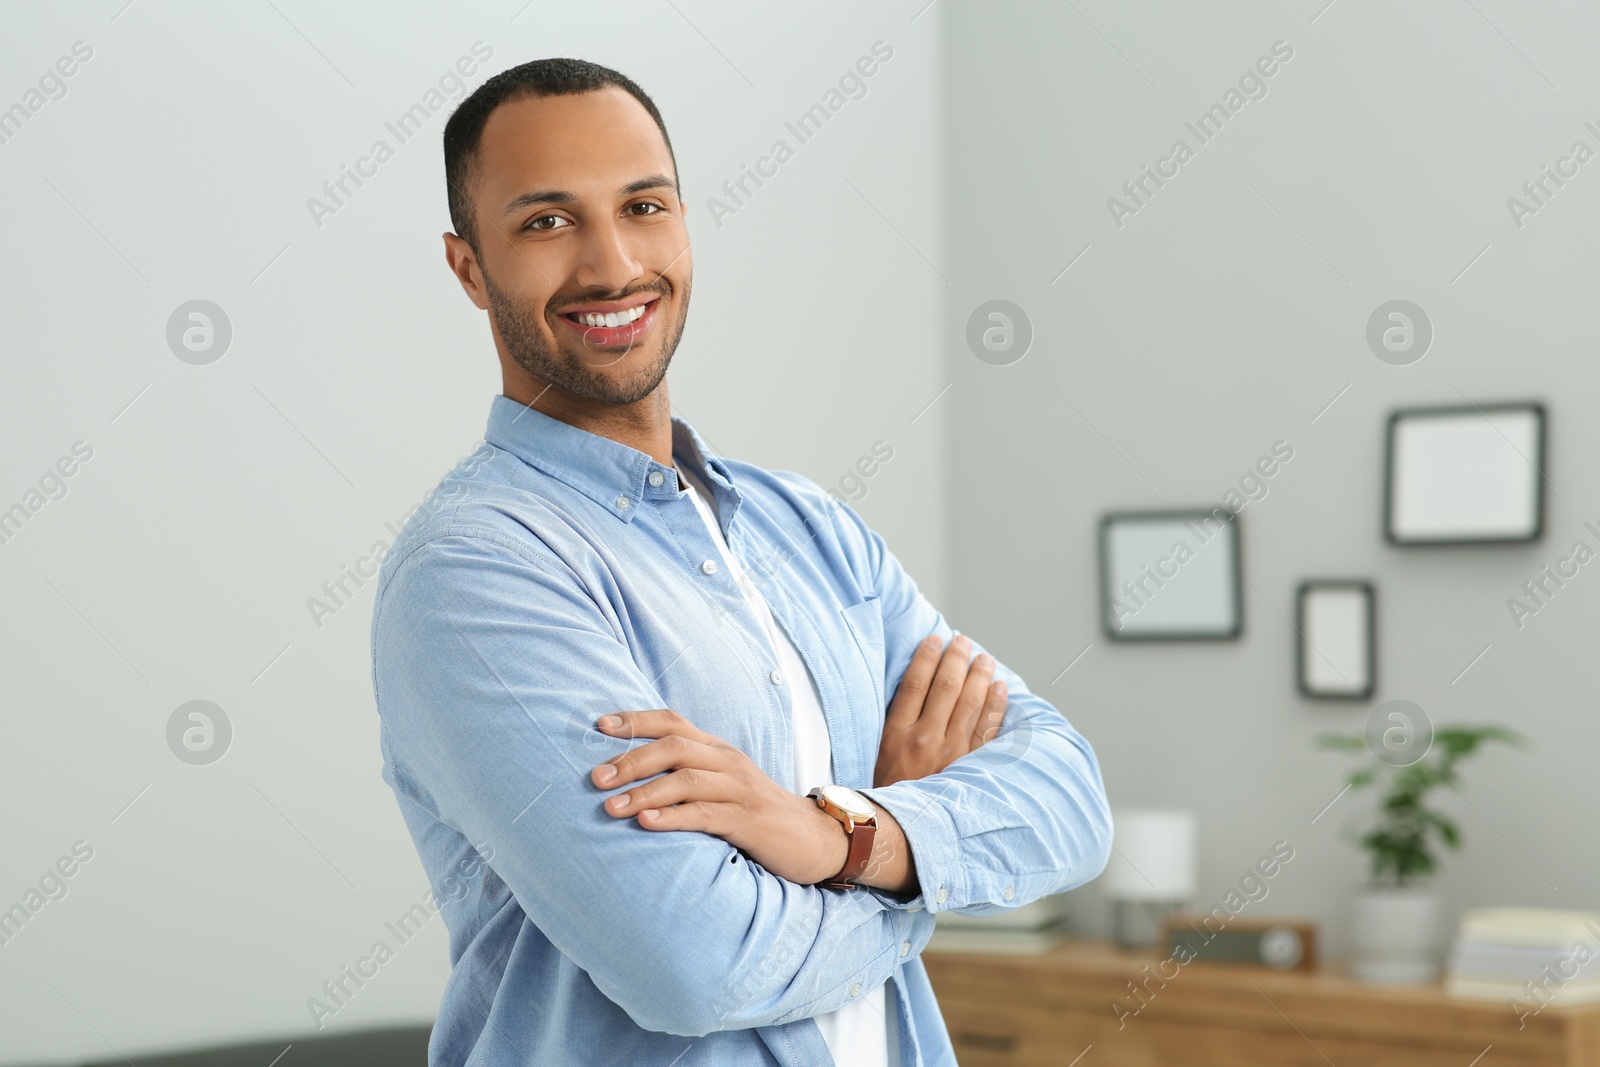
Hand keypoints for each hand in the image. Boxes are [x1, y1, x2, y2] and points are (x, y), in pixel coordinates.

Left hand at [590, 709, 850, 884]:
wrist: (816, 838)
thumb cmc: (758, 813)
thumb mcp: (724, 784)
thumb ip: (689, 773)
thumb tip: (632, 773)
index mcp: (719, 749)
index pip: (673, 722)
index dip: (636, 720)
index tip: (599, 726)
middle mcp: (728, 762)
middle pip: (674, 747)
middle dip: (630, 760)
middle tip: (596, 778)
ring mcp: (741, 791)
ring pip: (686, 780)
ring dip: (644, 791)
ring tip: (610, 807)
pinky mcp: (749, 822)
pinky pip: (706, 815)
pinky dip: (672, 818)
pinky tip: (646, 824)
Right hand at [873, 632, 1007, 787]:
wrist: (899, 832)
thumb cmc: (888, 791)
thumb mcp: (879, 754)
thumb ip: (896, 724)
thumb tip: (914, 689)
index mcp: (897, 735)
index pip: (915, 684)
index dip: (927, 657)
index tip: (935, 639)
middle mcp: (925, 740)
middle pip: (946, 687)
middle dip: (957, 658)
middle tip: (963, 642)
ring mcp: (951, 754)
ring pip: (970, 703)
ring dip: (980, 675)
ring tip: (984, 658)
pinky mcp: (969, 767)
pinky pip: (987, 729)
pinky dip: (995, 705)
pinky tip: (1000, 688)